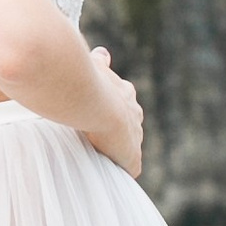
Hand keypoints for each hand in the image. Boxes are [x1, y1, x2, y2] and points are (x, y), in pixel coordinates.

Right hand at [85, 46, 143, 177]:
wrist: (97, 103)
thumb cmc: (91, 83)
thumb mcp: (95, 66)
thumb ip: (99, 61)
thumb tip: (103, 52)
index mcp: (125, 94)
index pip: (125, 103)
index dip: (116, 110)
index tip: (107, 114)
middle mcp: (134, 114)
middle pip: (131, 125)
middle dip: (122, 130)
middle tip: (105, 137)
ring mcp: (135, 136)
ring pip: (131, 145)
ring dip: (121, 150)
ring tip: (106, 157)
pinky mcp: (132, 156)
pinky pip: (131, 166)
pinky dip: (124, 169)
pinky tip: (115, 174)